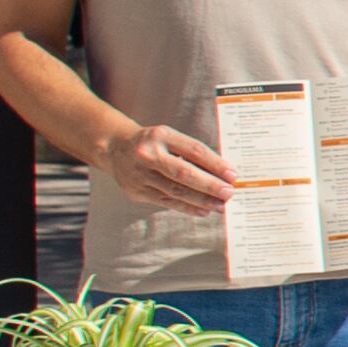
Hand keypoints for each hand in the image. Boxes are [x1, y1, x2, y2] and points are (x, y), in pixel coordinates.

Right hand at [95, 120, 237, 214]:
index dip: (215, 164)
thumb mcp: (169, 137)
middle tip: (229, 193)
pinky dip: (187, 207)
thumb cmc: (152, 142)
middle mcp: (147, 154)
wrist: (114, 148)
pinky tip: (203, 210)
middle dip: (209, 185)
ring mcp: (139, 175)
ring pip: (176, 191)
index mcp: (160, 136)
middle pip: (183, 173)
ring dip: (201, 200)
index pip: (193, 150)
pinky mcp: (136, 192)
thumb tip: (222, 173)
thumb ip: (191, 152)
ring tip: (221, 205)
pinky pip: (166, 202)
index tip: (232, 175)